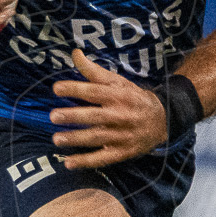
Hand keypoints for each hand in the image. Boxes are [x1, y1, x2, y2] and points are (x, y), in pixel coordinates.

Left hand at [49, 48, 168, 169]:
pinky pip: (103, 158)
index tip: (56, 88)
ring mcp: (122, 136)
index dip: (75, 89)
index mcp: (118, 96)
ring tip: (56, 139)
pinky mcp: (122, 152)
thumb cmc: (132, 98)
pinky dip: (86, 162)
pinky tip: (69, 163)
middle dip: (73, 116)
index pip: (95, 91)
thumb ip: (94, 71)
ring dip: (76, 139)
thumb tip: (74, 53)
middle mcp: (120, 115)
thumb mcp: (117, 82)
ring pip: (97, 138)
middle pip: (94, 116)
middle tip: (53, 116)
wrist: (162, 120)